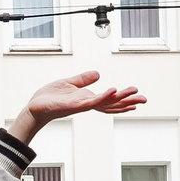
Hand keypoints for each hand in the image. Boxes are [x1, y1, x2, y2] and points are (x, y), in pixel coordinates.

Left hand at [7, 71, 144, 143]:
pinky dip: (103, 97)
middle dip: (128, 101)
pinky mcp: (75, 106)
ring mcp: (82, 106)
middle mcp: (87, 104)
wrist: (35, 107)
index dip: (123, 98)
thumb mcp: (69, 83)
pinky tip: (113, 91)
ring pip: (105, 103)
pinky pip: (92, 101)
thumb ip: (83, 80)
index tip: (137, 96)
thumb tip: (98, 74)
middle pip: (111, 103)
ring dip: (120, 99)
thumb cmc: (50, 97)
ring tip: (133, 94)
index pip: (109, 99)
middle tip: (144, 99)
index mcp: (87, 99)